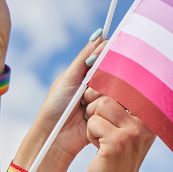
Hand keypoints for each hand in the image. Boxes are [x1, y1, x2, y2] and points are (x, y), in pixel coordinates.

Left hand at [12, 32, 107, 171]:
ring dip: (99, 100)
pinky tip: (90, 117)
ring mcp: (105, 100)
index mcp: (88, 72)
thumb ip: (85, 58)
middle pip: (114, 73)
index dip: (109, 55)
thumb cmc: (56, 107)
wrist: (55, 138)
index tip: (106, 60)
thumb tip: (99, 33)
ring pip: (116, 91)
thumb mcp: (68, 79)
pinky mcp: (111, 116)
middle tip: (83, 95)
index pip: (107, 56)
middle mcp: (99, 84)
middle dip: (98, 85)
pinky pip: (118, 108)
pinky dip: (103, 111)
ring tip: (84, 109)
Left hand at [82, 89, 155, 171]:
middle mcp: (148, 121)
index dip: (112, 82)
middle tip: (101, 123)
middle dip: (97, 102)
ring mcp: (135, 131)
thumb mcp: (126, 128)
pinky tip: (100, 149)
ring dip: (93, 121)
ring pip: (100, 104)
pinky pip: (94, 121)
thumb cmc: (112, 158)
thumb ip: (125, 101)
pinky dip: (90, 134)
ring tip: (102, 139)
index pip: (132, 81)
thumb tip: (111, 64)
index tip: (104, 94)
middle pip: (112, 89)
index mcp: (151, 113)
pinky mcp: (119, 142)